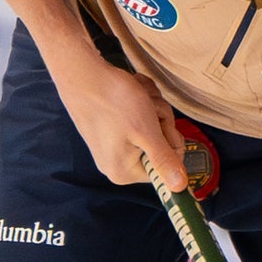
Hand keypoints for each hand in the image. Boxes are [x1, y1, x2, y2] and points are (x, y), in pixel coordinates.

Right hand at [46, 54, 186, 188]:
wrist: (82, 72)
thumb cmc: (114, 101)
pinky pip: (140, 117)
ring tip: (135, 96)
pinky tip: (130, 91)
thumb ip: (164, 161)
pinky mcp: (111, 128)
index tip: (157, 122)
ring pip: (153, 126)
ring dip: (152, 106)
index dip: (170, 139)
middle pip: (161, 144)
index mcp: (125, 172)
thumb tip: (179, 189)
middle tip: (146, 106)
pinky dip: (141, 101)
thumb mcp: (147, 132)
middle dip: (160, 119)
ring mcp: (113, 145)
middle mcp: (117, 163)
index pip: (167, 165)